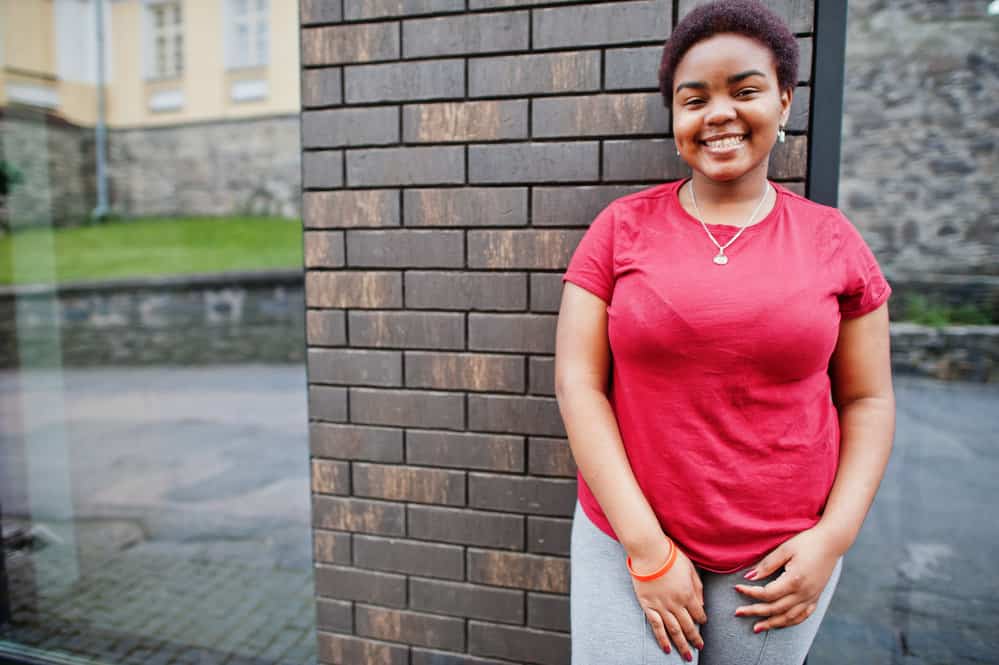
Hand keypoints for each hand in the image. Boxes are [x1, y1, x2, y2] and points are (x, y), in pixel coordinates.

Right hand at [629, 542, 706, 660]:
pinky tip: (667, 648)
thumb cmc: (670, 556)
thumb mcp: (691, 568)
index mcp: (688, 594)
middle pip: (688, 626)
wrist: (648, 551)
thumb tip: (701, 604)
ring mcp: (661, 606)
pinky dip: (662, 639)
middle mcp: (676, 604)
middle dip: (695, 639)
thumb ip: (697, 587)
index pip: (698, 613)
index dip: (702, 620)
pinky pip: (656, 626)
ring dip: (681, 644)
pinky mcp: (648, 606)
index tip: (702, 623)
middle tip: (699, 647)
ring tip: (686, 655)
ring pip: (674, 630)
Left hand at [733, 526, 841, 631]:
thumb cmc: (807, 542)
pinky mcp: (816, 598)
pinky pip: (802, 616)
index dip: (750, 593)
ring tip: (756, 628)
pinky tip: (779, 623)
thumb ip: (767, 565)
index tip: (736, 588)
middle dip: (754, 612)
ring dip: (771, 623)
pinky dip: (788, 622)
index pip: (767, 594)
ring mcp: (811, 597)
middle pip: (775, 609)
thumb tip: (749, 577)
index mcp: (795, 580)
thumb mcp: (785, 549)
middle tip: (737, 613)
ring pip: (788, 618)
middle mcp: (804, 593)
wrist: (832, 542)